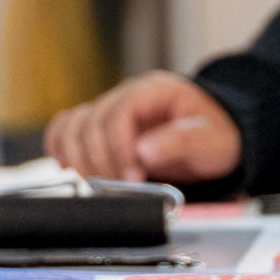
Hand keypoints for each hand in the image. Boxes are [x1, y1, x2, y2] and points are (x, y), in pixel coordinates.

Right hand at [43, 71, 242, 184]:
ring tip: (100, 185)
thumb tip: (143, 151)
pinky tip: (69, 168)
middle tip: (118, 188)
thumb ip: (180, 142)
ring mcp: (110, 110)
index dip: (119, 147)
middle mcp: (126, 95)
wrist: (217, 138)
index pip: (119, 112)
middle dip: (101, 161)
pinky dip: (61, 148)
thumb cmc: (216, 136)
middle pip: (91, 121)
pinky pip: (66, 129)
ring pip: (73, 126)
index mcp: (153, 91)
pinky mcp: (101, 129)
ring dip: (79, 159)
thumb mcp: (210, 140)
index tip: (132, 178)